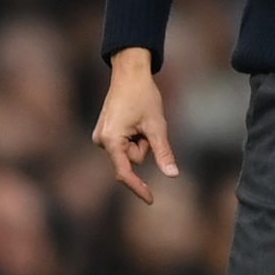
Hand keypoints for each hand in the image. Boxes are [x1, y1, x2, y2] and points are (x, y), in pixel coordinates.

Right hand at [91, 47, 178, 203]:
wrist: (130, 74)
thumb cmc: (144, 96)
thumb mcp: (157, 125)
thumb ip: (163, 152)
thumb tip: (173, 175)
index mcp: (111, 140)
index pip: (125, 173)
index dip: (138, 187)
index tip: (151, 200)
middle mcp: (100, 141)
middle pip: (132, 160)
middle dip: (144, 146)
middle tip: (146, 123)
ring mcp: (100, 137)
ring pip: (130, 152)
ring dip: (140, 140)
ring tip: (139, 118)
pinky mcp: (104, 133)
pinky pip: (125, 145)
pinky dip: (134, 136)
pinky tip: (134, 119)